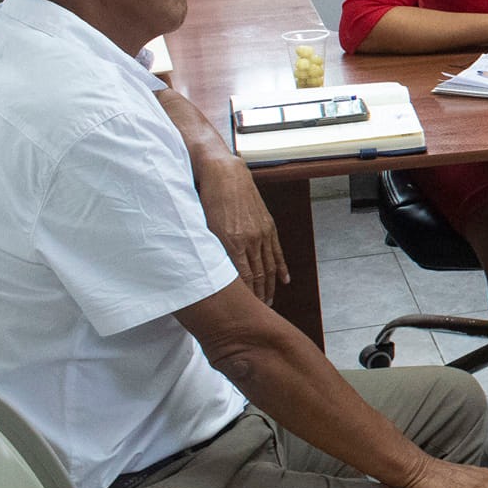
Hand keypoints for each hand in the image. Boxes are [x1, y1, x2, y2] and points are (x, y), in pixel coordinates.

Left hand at [194, 154, 288, 303]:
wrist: (225, 173)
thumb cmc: (207, 198)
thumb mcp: (203, 226)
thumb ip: (209, 250)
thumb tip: (208, 272)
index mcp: (230, 242)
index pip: (241, 278)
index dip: (245, 297)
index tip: (244, 310)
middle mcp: (249, 240)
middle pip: (258, 276)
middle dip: (258, 297)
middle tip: (259, 313)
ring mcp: (261, 233)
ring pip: (268, 267)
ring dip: (269, 286)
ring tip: (269, 301)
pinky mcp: (267, 226)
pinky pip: (276, 251)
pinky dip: (281, 268)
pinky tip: (284, 280)